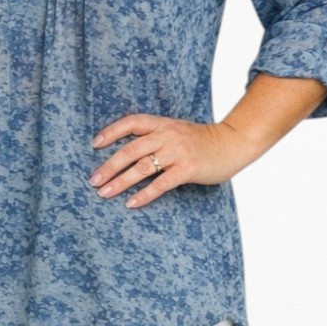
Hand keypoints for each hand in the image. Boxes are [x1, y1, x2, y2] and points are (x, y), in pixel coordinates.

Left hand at [89, 114, 254, 208]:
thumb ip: (156, 136)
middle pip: (130, 149)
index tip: (94, 144)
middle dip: (109, 166)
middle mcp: (167, 135)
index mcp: (162, 124)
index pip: (131, 122)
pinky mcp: (188, 168)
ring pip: (141, 167)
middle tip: (94, 180)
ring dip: (120, 182)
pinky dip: (144, 194)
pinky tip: (131, 203)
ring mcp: (177, 152)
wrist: (232, 143)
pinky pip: (161, 183)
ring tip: (105, 193)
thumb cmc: (201, 140)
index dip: (111, 132)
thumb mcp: (176, 130)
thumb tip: (128, 152)